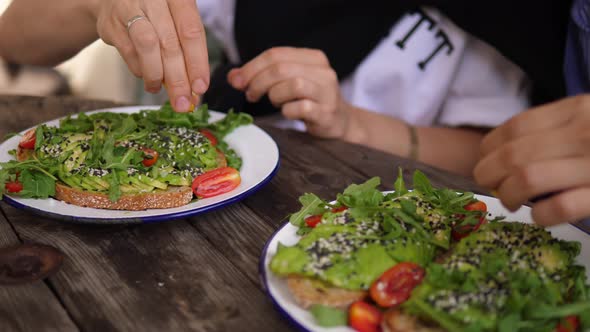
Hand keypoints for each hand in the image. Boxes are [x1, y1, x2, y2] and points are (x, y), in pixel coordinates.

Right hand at [93, 0, 209, 111]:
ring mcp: (130, 8)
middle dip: (178, 79)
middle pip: (170, 44)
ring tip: (159, 89)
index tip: (200, 87)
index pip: (191, 32)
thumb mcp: (177, 21)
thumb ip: (187, 48)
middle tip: (183, 103)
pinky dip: (140, 70)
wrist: (115, 0)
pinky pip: (129, 52)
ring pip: (147, 46)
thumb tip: (195, 88)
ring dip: (156, 75)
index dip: (197, 62)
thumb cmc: (156, 14)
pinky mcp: (111, 23)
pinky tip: (146, 77)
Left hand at [227, 47, 351, 137]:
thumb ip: (261, 77)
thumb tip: (233, 77)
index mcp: (313, 58)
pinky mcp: (327, 113)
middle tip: (250, 95)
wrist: (339, 122)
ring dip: (275, 95)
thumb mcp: (286, 84)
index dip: (252, 67)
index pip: (275, 54)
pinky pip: (301, 108)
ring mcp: (327, 92)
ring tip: (274, 103)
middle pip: (281, 69)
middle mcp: (323, 72)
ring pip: (293, 85)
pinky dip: (288, 111)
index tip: (238, 81)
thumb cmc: (308, 100)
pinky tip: (288, 113)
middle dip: (258, 82)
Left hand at [474, 95, 589, 225]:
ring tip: (512, 202)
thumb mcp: (589, 118)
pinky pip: (561, 207)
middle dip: (490, 175)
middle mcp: (583, 134)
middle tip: (493, 186)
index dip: (489, 148)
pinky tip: (541, 216)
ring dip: (509, 195)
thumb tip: (503, 156)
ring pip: (528, 179)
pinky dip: (542, 214)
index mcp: (576, 110)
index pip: (515, 127)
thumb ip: (557, 128)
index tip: (486, 162)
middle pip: (513, 155)